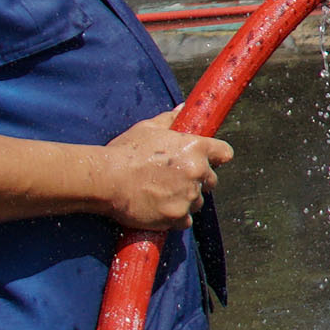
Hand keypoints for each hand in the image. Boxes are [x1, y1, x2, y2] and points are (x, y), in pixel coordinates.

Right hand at [100, 109, 231, 232]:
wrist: (105, 180)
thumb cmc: (125, 152)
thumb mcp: (148, 128)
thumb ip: (170, 119)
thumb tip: (183, 109)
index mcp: (196, 147)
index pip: (225, 153)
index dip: (216, 157)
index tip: (208, 160)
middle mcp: (197, 172)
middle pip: (212, 180)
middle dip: (198, 180)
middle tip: (176, 179)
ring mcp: (188, 196)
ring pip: (198, 201)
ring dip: (186, 199)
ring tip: (162, 194)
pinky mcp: (176, 216)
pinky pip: (186, 221)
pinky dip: (176, 218)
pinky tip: (160, 209)